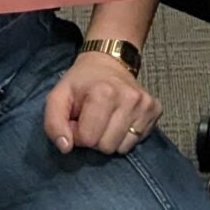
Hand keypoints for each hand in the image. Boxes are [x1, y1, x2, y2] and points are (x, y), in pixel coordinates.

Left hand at [44, 47, 161, 155]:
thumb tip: (66, 147)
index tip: (78, 119)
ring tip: (106, 119)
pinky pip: (137, 141)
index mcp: (103, 94)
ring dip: (110, 139)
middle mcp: (129, 99)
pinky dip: (125, 135)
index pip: (88, 139)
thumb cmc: (81, 82)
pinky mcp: (155, 109)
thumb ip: (53, 124)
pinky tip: (120, 119)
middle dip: (95, 138)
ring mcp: (145, 105)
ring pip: (123, 148)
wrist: (109, 61)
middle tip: (92, 120)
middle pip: (107, 147)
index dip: (78, 134)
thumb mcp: (58, 97)